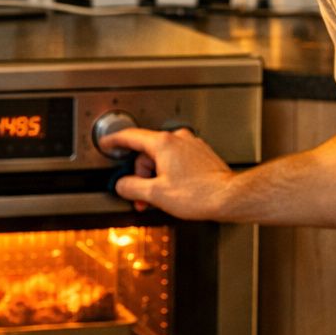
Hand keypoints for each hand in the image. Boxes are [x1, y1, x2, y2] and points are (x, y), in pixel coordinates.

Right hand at [100, 126, 235, 219]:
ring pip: (162, 158)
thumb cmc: (198, 194)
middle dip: (141, 175)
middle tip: (141, 196)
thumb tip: (122, 184)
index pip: (131, 137)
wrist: (229, 198)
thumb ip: (131, 187)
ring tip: (159, 198)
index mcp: (164, 143)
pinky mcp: (201, 155)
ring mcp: (191, 145)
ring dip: (155, 177)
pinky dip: (169, 174)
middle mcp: (178, 139)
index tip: (106, 144)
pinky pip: (177, 161)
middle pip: (147, 152)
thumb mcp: (155, 194)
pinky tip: (173, 191)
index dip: (114, 141)